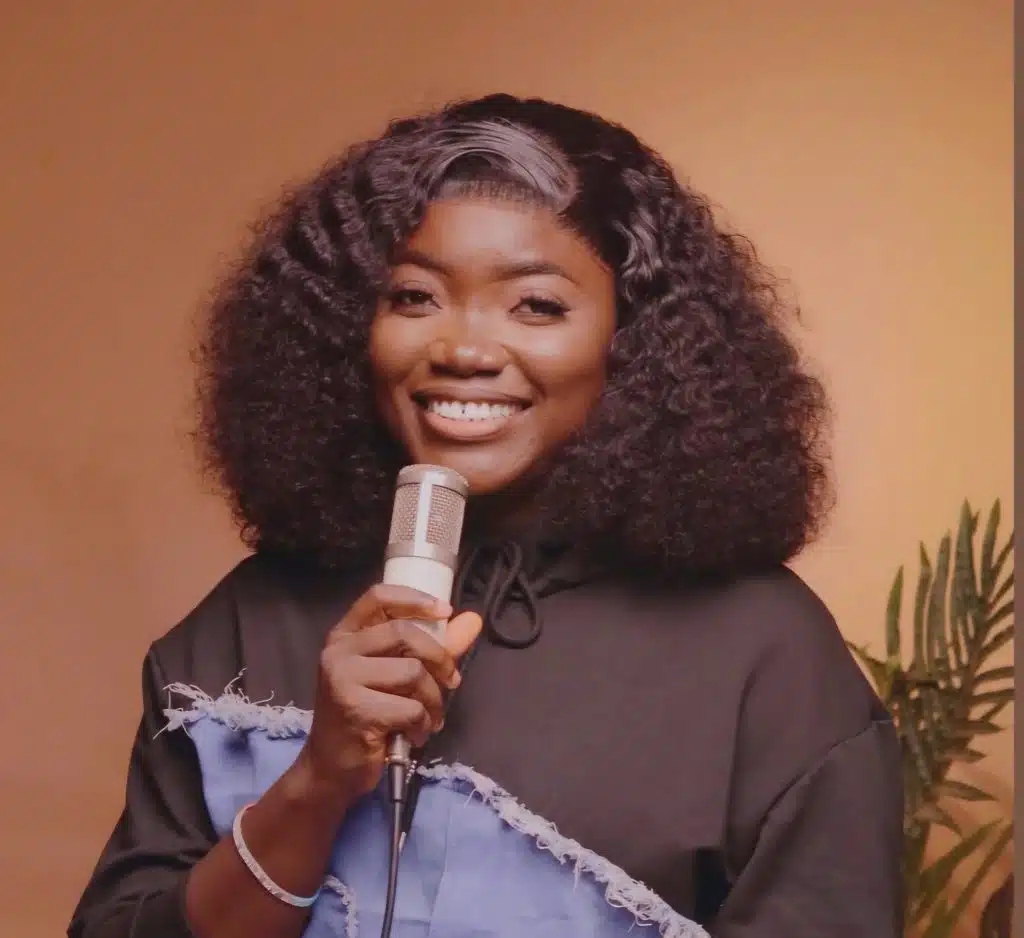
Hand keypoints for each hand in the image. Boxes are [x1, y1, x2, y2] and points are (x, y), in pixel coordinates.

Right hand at [300, 584, 482, 799]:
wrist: (331, 769)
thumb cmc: (366, 717)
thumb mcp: (395, 676)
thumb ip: (433, 647)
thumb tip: (473, 620)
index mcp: (345, 635)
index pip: (378, 597)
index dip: (415, 599)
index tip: (445, 611)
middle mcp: (338, 651)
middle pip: (403, 633)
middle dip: (439, 658)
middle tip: (451, 682)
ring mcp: (342, 679)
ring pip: (412, 672)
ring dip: (433, 699)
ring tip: (428, 717)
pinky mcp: (354, 710)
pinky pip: (410, 707)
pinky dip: (422, 723)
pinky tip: (414, 734)